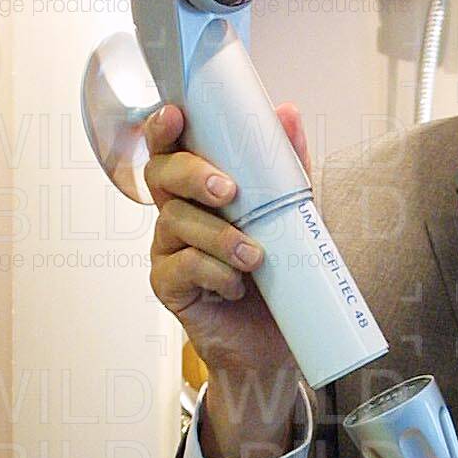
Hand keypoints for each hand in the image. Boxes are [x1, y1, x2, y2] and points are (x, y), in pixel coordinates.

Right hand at [145, 101, 307, 457]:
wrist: (276, 344)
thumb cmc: (279, 276)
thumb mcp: (294, 216)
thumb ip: (289, 167)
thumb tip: (287, 113)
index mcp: (199, 190)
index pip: (171, 148)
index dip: (164, 127)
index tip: (177, 115)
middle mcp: (177, 212)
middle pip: (162, 175)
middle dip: (194, 175)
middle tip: (230, 191)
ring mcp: (168, 249)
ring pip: (176, 221)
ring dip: (218, 235)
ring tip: (254, 257)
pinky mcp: (169, 287)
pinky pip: (180, 267)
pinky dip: (211, 272)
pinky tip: (235, 285)